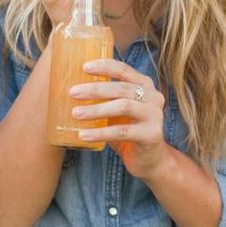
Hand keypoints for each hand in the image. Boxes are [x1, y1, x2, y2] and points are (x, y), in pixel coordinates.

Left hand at [68, 59, 167, 179]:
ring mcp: (155, 115)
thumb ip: (103, 98)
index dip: (104, 66)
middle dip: (96, 89)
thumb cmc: (126, 129)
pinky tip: (83, 135)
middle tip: (73, 92)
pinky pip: (123, 132)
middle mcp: (153, 96)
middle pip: (122, 88)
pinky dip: (101, 132)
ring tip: (75, 113)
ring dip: (97, 109)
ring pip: (123, 106)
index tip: (84, 67)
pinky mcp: (152, 135)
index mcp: (144, 84)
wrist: (149, 159)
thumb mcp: (116, 109)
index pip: (123, 70)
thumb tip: (70, 90)